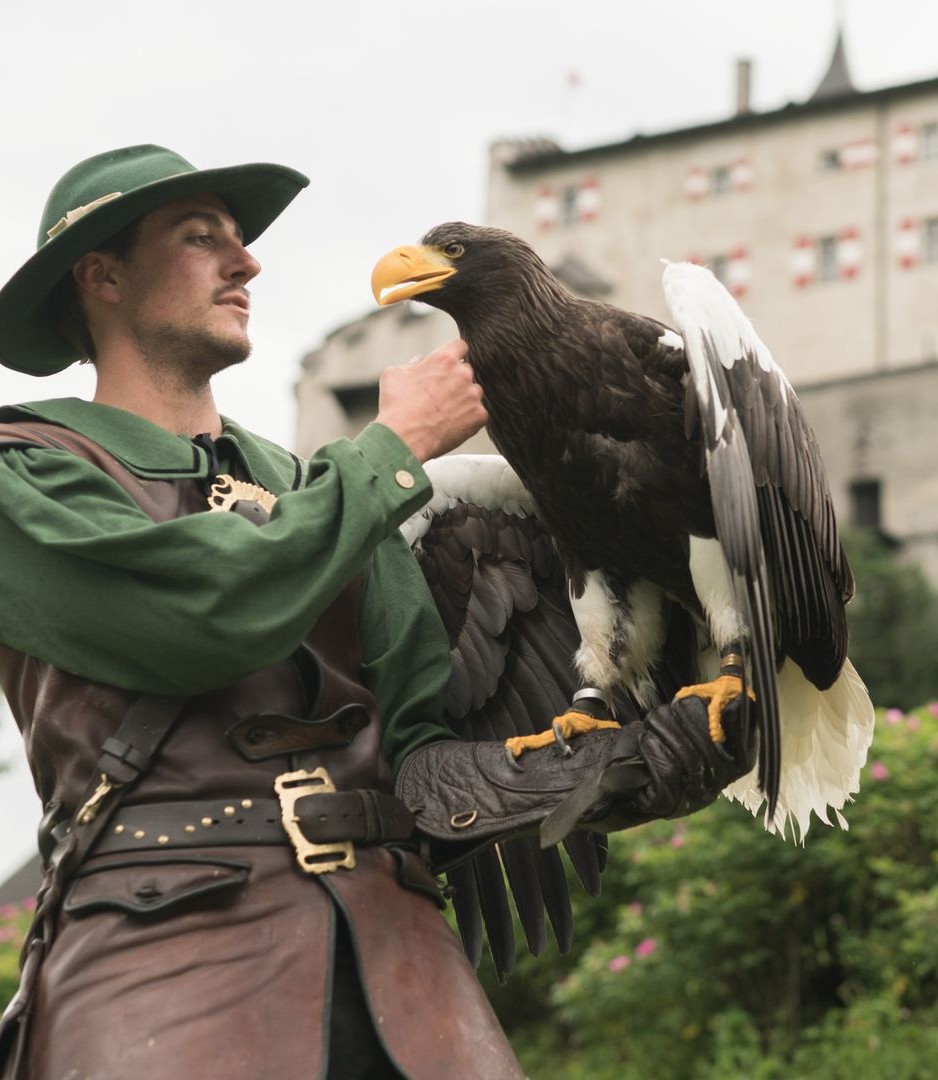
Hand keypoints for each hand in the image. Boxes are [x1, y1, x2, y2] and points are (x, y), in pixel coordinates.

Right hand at [375, 340, 487, 461]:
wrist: (404, 438)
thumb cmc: (396, 405)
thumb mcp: (394, 374)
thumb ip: (411, 364)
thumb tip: (419, 362)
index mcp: (444, 359)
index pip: (461, 346)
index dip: (454, 355)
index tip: (450, 365)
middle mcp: (463, 373)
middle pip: (467, 372)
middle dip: (456, 380)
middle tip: (440, 396)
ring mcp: (473, 395)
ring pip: (474, 393)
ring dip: (464, 399)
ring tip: (444, 413)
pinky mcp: (479, 416)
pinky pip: (478, 414)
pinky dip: (468, 419)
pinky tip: (451, 425)